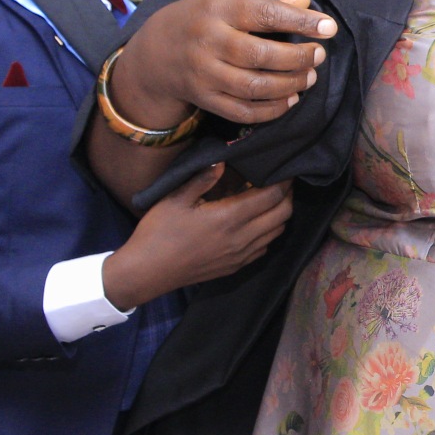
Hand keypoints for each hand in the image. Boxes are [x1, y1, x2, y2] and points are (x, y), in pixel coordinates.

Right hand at [101, 164, 294, 310]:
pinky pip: (264, 248)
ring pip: (276, 233)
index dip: (283, 182)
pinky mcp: (235, 267)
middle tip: (282, 182)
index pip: (270, 197)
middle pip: (282, 215)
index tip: (284, 170)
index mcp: (229, 218)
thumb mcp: (176, 199)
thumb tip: (223, 162)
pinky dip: (269, 233)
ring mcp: (240, 256)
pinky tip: (258, 223)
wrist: (147, 272)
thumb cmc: (158, 232)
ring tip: (272, 200)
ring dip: (280, 215)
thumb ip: (203, 179)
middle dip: (287, 196)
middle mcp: (241, 238)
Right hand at [113, 0, 334, 127]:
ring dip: (289, 85)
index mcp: (218, 9)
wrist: (155, 52)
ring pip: (254, 86)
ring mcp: (204, 73)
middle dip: (297, 57)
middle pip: (260, 55)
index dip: (301, 21)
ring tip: (308, 77)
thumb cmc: (203, 20)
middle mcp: (209, 41)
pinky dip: (271, 109)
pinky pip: (243, 111)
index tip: (328, 27)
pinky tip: (290, 100)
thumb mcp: (227, 2)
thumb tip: (306, 2)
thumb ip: (268, 5)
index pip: (265, 14)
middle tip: (317, 55)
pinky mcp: (204, 98)